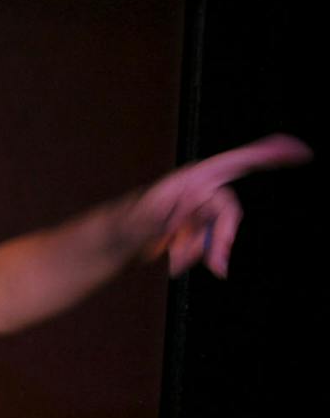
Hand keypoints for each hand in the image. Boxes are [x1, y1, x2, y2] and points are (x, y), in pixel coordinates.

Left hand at [125, 134, 310, 276]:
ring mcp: (202, 208)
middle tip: (216, 266)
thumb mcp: (140, 224)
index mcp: (191, 179)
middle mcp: (201, 189)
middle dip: (220, 239)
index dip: (268, 154)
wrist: (119, 239)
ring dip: (202, 250)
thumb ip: (167, 228)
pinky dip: (196, 253)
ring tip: (174, 260)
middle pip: (229, 211)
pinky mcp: (200, 225)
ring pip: (220, 232)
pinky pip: (210, 243)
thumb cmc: (125, 225)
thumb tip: (189, 235)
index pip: (236, 163)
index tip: (298, 150)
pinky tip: (175, 258)